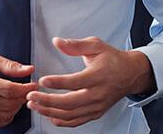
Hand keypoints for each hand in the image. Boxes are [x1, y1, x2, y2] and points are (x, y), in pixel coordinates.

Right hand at [0, 52, 36, 128]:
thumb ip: (10, 66)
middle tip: (27, 90)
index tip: (33, 84)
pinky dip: (6, 117)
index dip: (26, 89)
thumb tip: (29, 70)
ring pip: (5, 116)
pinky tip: (7, 106)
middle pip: (10, 105)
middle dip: (23, 98)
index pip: (11, 91)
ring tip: (17, 97)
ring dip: (16, 108)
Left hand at [27, 36, 154, 127]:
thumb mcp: (96, 45)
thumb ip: (75, 45)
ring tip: (35, 105)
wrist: (130, 74)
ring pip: (71, 114)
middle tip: (32, 95)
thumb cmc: (113, 59)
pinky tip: (49, 115)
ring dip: (50, 111)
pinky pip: (76, 121)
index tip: (42, 80)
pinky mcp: (96, 113)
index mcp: (98, 75)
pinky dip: (61, 121)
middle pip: (70, 103)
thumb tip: (57, 42)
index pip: (76, 82)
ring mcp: (97, 106)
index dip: (58, 82)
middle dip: (48, 101)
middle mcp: (98, 94)